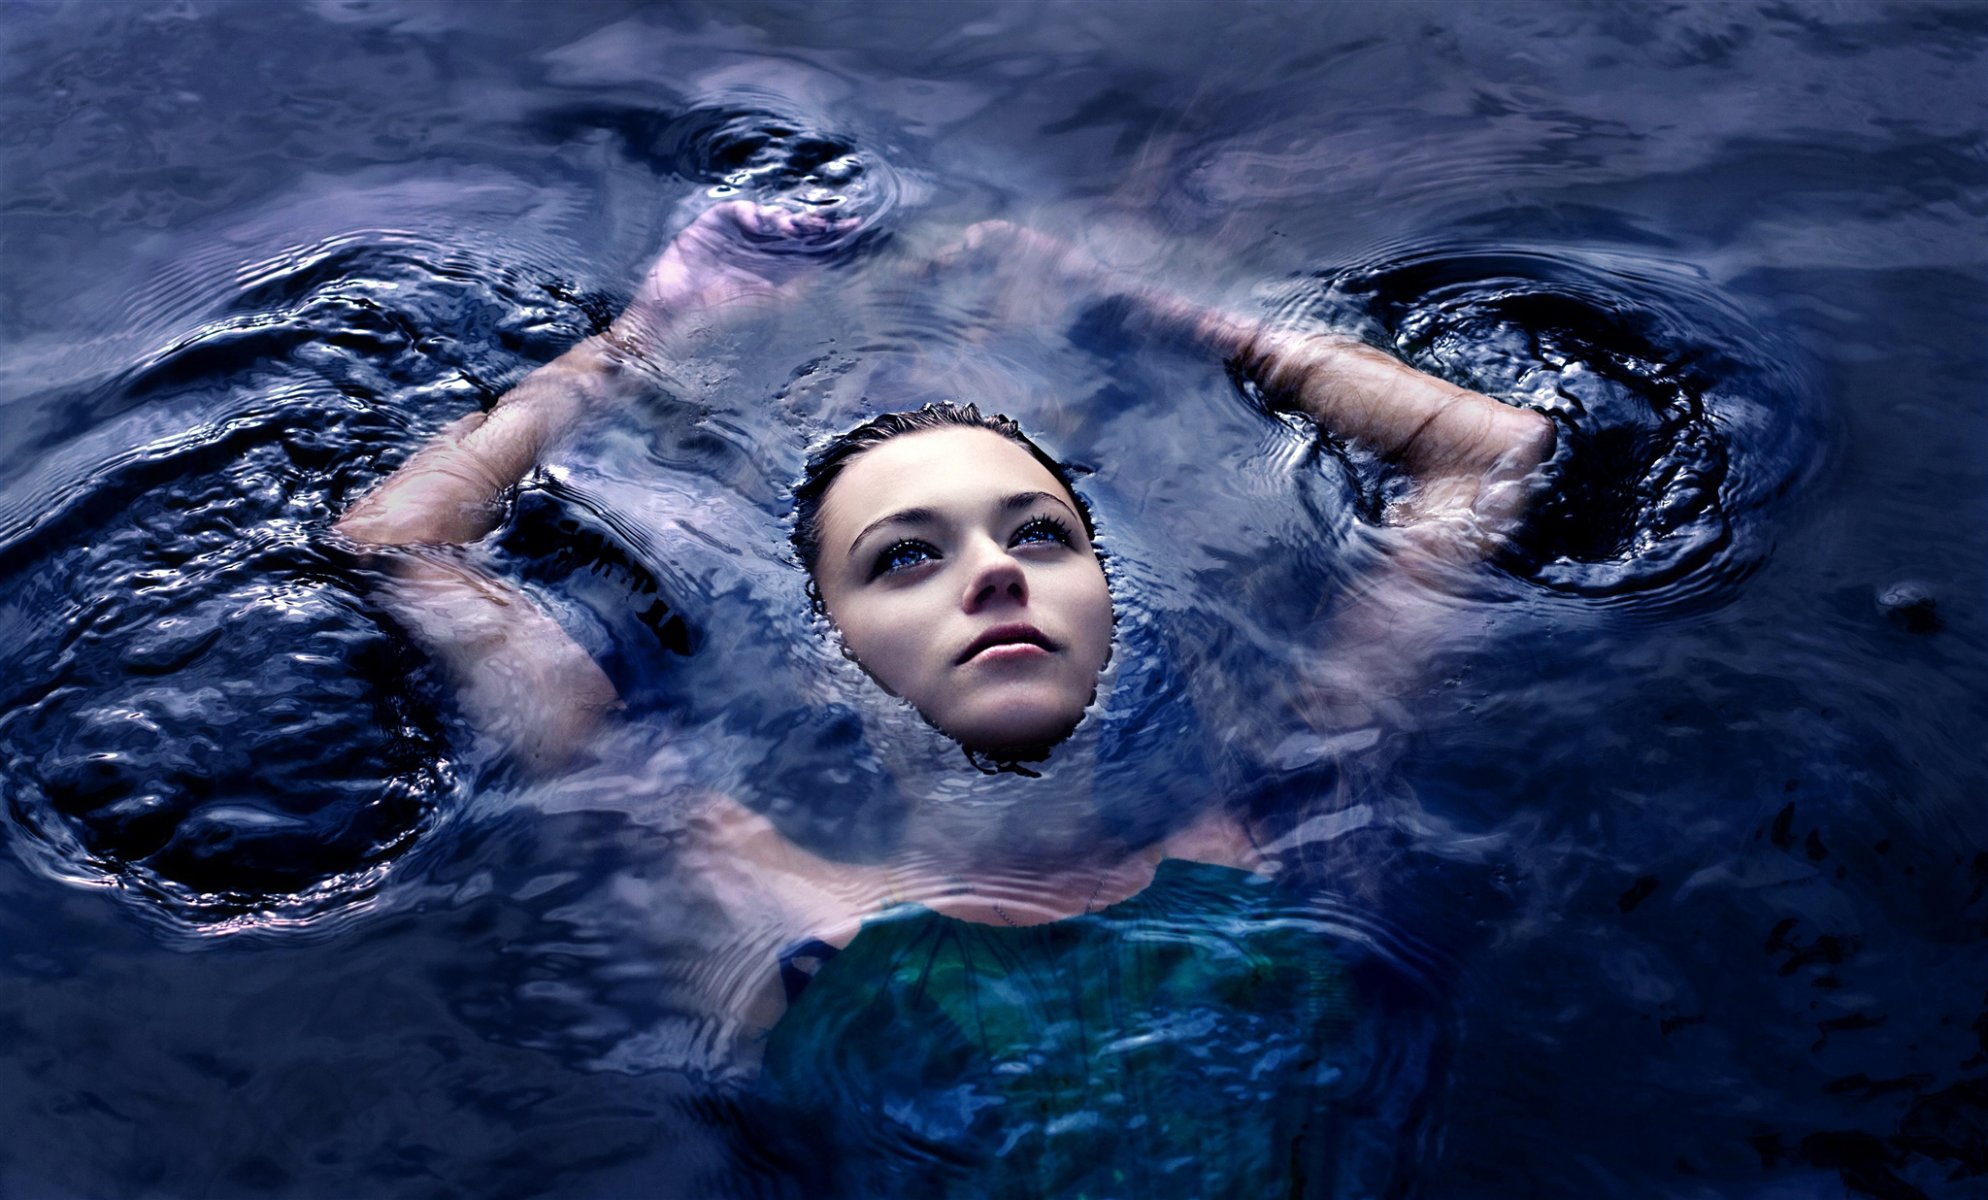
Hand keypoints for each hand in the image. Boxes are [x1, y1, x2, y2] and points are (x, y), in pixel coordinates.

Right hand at [627, 200, 856, 334]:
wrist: (675, 308)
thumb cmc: (721, 312)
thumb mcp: (769, 300)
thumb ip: (799, 283)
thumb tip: (832, 266)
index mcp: (778, 268)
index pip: (811, 248)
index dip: (832, 237)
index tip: (855, 228)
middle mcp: (763, 248)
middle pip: (798, 228)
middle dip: (818, 223)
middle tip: (841, 219)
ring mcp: (741, 233)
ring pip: (774, 216)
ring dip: (790, 218)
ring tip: (800, 226)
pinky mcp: (718, 222)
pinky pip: (743, 210)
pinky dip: (754, 214)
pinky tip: (760, 224)